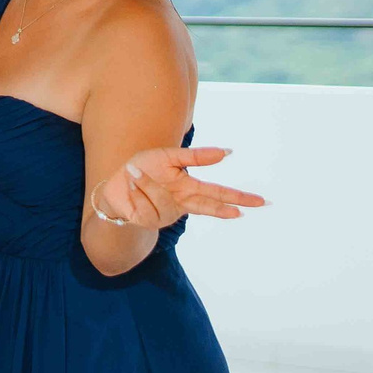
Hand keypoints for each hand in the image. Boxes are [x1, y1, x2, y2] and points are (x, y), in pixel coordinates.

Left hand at [93, 146, 264, 230]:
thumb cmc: (142, 169)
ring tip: (134, 172)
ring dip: (146, 183)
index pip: (218, 193)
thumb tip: (227, 152)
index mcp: (189, 189)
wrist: (113, 185)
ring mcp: (165, 215)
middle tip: (242, 212)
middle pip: (208, 207)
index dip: (237, 198)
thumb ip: (195, 156)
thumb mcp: (168, 157)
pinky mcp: (147, 220)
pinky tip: (129, 186)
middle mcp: (181, 204)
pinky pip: (143, 203)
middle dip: (225, 208)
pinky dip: (135, 188)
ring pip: (162, 199)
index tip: (259, 202)